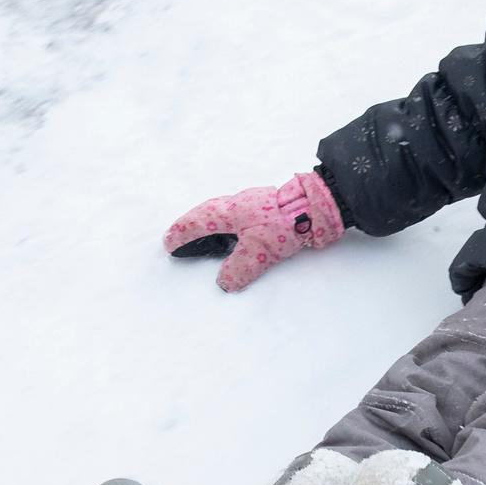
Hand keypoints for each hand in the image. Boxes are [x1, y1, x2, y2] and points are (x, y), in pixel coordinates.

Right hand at [163, 171, 345, 291]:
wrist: (316, 205)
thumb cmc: (283, 224)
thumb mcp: (257, 253)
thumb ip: (238, 269)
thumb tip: (224, 282)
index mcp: (228, 212)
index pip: (196, 223)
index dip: (181, 235)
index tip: (169, 244)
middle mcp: (236, 203)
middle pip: (205, 213)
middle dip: (190, 225)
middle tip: (177, 235)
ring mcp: (252, 203)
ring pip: (222, 213)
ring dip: (210, 224)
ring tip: (203, 235)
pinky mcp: (267, 207)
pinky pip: (239, 216)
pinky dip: (229, 225)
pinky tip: (236, 233)